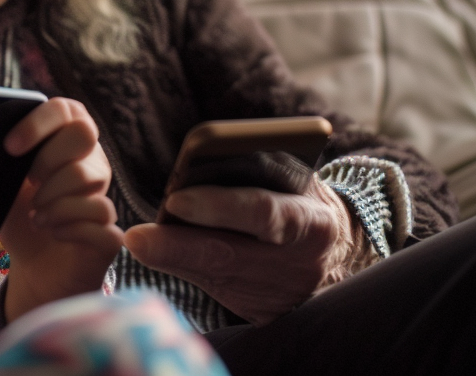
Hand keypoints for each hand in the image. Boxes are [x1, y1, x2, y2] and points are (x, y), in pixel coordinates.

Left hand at [0, 98, 123, 321]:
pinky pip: (96, 217)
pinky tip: (53, 233)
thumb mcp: (0, 186)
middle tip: (29, 183)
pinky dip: (64, 226)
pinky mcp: (110, 231)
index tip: (11, 146)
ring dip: (50, 199)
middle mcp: (93, 163)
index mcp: (66, 143)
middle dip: (48, 157)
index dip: (38, 123)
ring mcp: (105, 195)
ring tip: (35, 216)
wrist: (33, 268)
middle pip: (83, 133)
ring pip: (87, 177)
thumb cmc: (19, 218)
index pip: (65, 109)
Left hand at [123, 178, 362, 325]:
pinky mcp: (263, 314)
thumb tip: (202, 161)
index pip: (263, 213)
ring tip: (139, 241)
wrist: (337, 257)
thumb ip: (261, 172)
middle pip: (228, 255)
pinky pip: (217, 291)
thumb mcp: (297, 182)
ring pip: (216, 279)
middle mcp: (298, 264)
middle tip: (138, 237)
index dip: (219, 206)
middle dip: (178, 246)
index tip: (176, 199)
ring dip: (173, 258)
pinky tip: (159, 253)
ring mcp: (280, 295)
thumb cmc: (304, 202)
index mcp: (313, 221)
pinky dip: (186, 270)